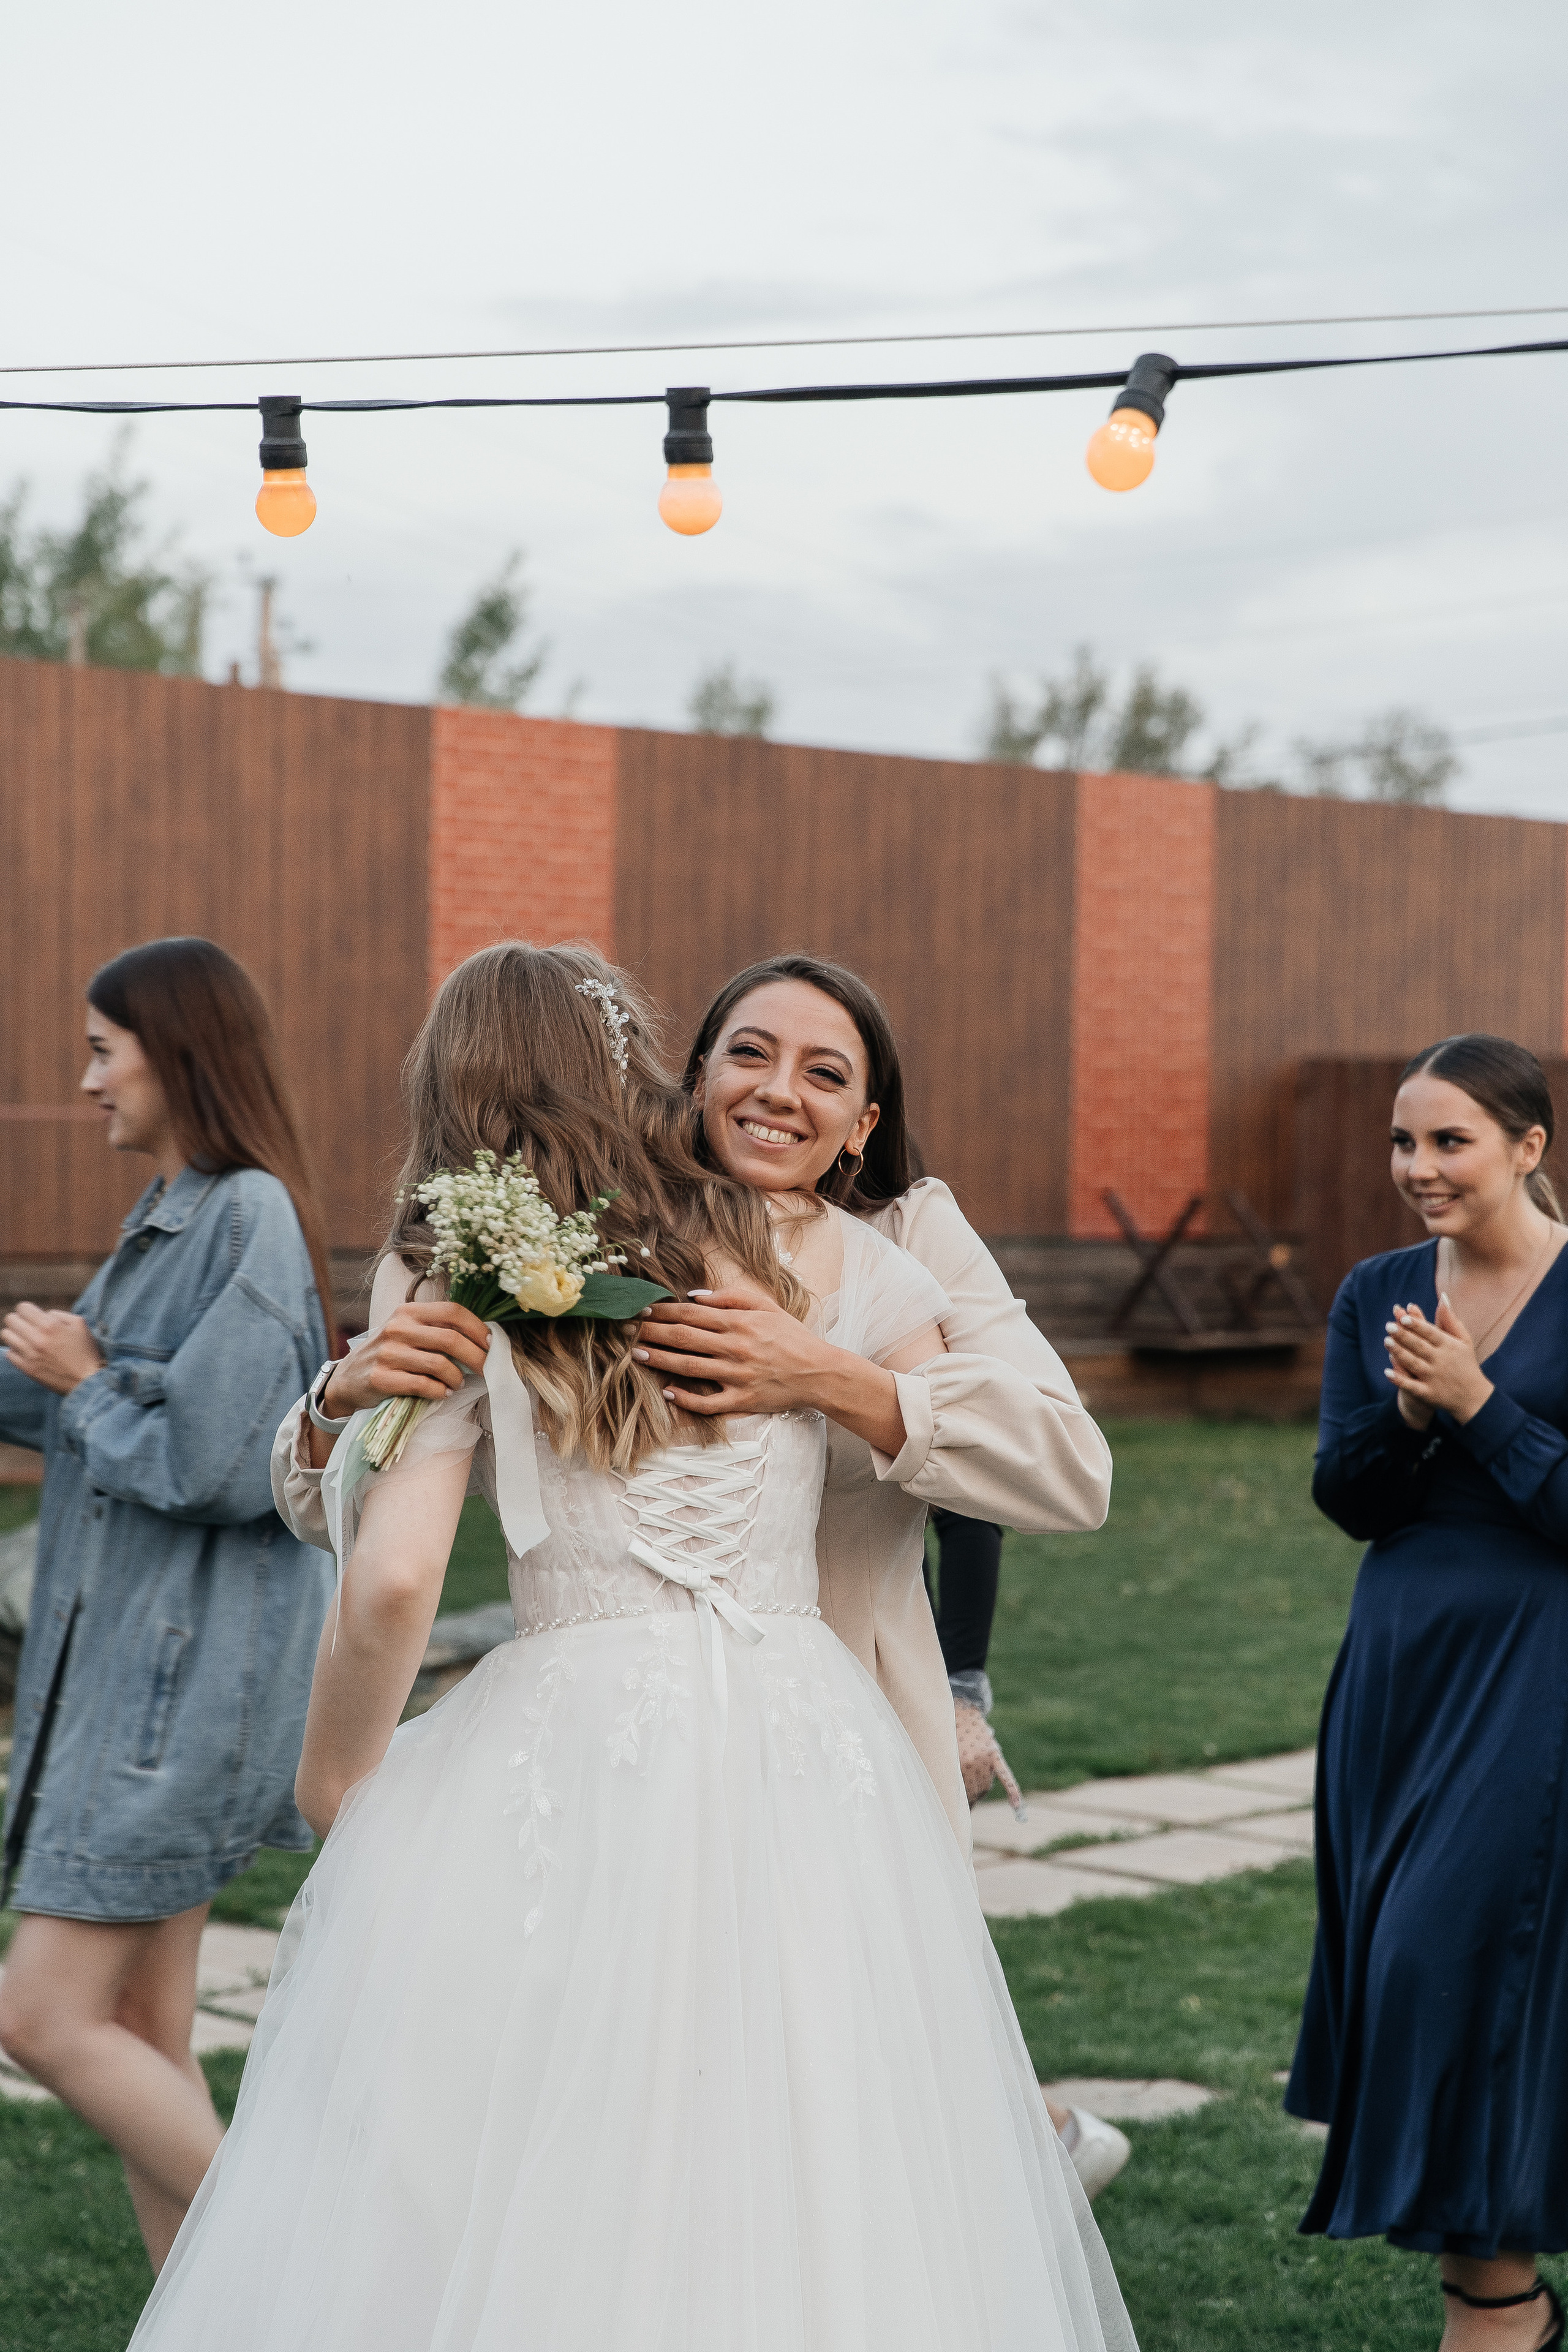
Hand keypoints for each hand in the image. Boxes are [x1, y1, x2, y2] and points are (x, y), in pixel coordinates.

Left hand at [0, 1305, 104, 1395]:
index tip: (32, 1316)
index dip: (27, 1310)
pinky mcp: (27, 1368)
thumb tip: (42, 1315)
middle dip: (19, 1320)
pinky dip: (17, 1351)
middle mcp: (37, 1338)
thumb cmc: (86, 1350)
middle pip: (10, 1319)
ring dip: (15, 1335)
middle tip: (27, 1326)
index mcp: (50, 1325)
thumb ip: (58, 1314)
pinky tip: (28, 1353)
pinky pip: (9, 1354)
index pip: (22, 1307)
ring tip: (26, 1339)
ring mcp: (30, 1354)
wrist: (88, 1380)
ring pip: (6, 1335)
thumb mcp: (79, 1324)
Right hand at [323, 1302, 489, 1417]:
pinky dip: (439, 1391)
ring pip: (439, 1365)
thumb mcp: (407, 1331)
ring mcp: (388, 1353)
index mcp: (408, 1312)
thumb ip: (436, 1330)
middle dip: (477, 1357)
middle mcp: (397, 1328)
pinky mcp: (381, 1378)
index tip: (491, 1344)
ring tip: (458, 1384)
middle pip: (451, 1339)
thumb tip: (483, 1339)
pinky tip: (443, 1393)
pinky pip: (422, 1385)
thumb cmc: (389, 1354)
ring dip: (457, 1378)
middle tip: (487, 1369)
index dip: (478, 1328)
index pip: (453, 1311)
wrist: (348, 1379)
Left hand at [634, 1282, 840, 1417]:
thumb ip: (732, 1296)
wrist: (820, 1372)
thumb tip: (695, 1296)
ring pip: (690, 1368)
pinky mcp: (743, 1400)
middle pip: (685, 1339)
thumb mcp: (767, 1306)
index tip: (643, 1310)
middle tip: (628, 1330)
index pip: (692, 1315)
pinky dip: (686, 1399)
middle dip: (653, 1333)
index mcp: (740, 1323)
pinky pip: (708, 1403)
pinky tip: (668, 1391)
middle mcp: (736, 1348)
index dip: (664, 1312)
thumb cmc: (792, 1337)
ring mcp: (738, 1376)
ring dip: (660, 1360)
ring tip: (637, 1354)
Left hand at [1384, 1296, 1492, 1425]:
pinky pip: (1411, 1386)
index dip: (1417, 1325)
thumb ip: (1450, 1320)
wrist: (1474, 1397)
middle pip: (1419, 1346)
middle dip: (1403, 1336)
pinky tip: (1387, 1371)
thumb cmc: (1466, 1363)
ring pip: (1413, 1363)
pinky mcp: (1428, 1393)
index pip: (1431, 1333)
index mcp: (1449, 1346)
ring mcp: (1434, 1378)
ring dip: (1398, 1353)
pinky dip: (1399, 1380)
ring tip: (1386, 1341)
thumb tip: (1442, 1296)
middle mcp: (1441, 1361)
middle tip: (1388, 1326)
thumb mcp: (1463, 1341)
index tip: (1403, 1317)